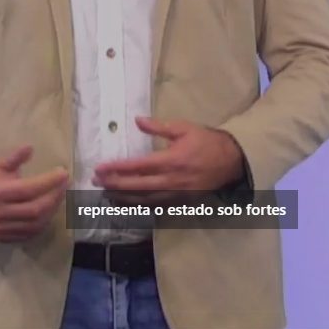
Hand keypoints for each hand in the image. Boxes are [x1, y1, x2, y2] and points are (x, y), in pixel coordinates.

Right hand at [0, 146, 68, 242]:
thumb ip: (14, 157)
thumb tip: (30, 148)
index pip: (27, 189)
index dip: (48, 182)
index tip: (63, 173)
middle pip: (34, 209)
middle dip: (55, 196)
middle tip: (66, 183)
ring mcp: (1, 228)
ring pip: (35, 224)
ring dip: (53, 209)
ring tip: (61, 194)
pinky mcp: (6, 238)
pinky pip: (31, 233)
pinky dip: (45, 221)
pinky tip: (51, 208)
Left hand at [91, 118, 243, 204]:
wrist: (232, 162)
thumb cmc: (207, 142)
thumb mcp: (184, 128)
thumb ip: (159, 127)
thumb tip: (137, 121)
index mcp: (170, 160)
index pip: (137, 166)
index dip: (116, 168)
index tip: (100, 168)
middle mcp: (170, 181)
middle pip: (136, 186)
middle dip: (114, 185)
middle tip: (96, 182)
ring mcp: (175, 195)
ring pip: (144, 200)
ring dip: (123, 198)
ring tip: (106, 194)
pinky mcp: (180, 202)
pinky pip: (156, 207)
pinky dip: (139, 206)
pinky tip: (127, 204)